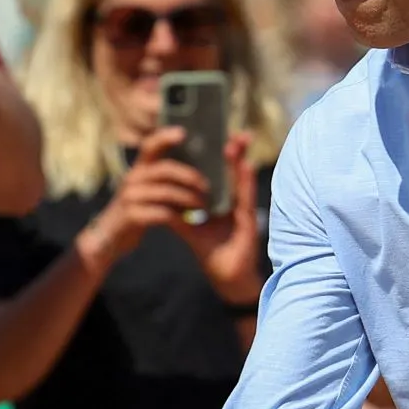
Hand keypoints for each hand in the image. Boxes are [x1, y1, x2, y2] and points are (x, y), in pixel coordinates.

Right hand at [75, 128, 211, 268]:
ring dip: (188, 199)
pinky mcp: (132, 216)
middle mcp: (132, 179)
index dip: (165, 137)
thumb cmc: (136, 209)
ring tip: (203, 206)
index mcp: (139, 169)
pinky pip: (161, 213)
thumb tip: (193, 166)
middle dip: (189, 176)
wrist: (110, 236)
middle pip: (165, 169)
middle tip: (207, 186)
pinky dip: (178, 217)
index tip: (183, 132)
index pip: (150, 146)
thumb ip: (161, 176)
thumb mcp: (145, 188)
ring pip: (166, 192)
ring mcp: (131, 197)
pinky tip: (188, 220)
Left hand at [169, 132, 264, 305]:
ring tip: (237, 141)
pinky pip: (246, 198)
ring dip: (239, 160)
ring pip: (240, 180)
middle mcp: (233, 201)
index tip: (217, 134)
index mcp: (220, 201)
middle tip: (233, 131)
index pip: (221, 172)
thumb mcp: (190, 229)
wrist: (226, 277)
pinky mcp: (248, 221)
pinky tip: (245, 165)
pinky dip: (245, 182)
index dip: (221, 154)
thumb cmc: (211, 251)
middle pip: (233, 171)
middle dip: (234, 151)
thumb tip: (159, 200)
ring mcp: (242, 209)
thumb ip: (178, 214)